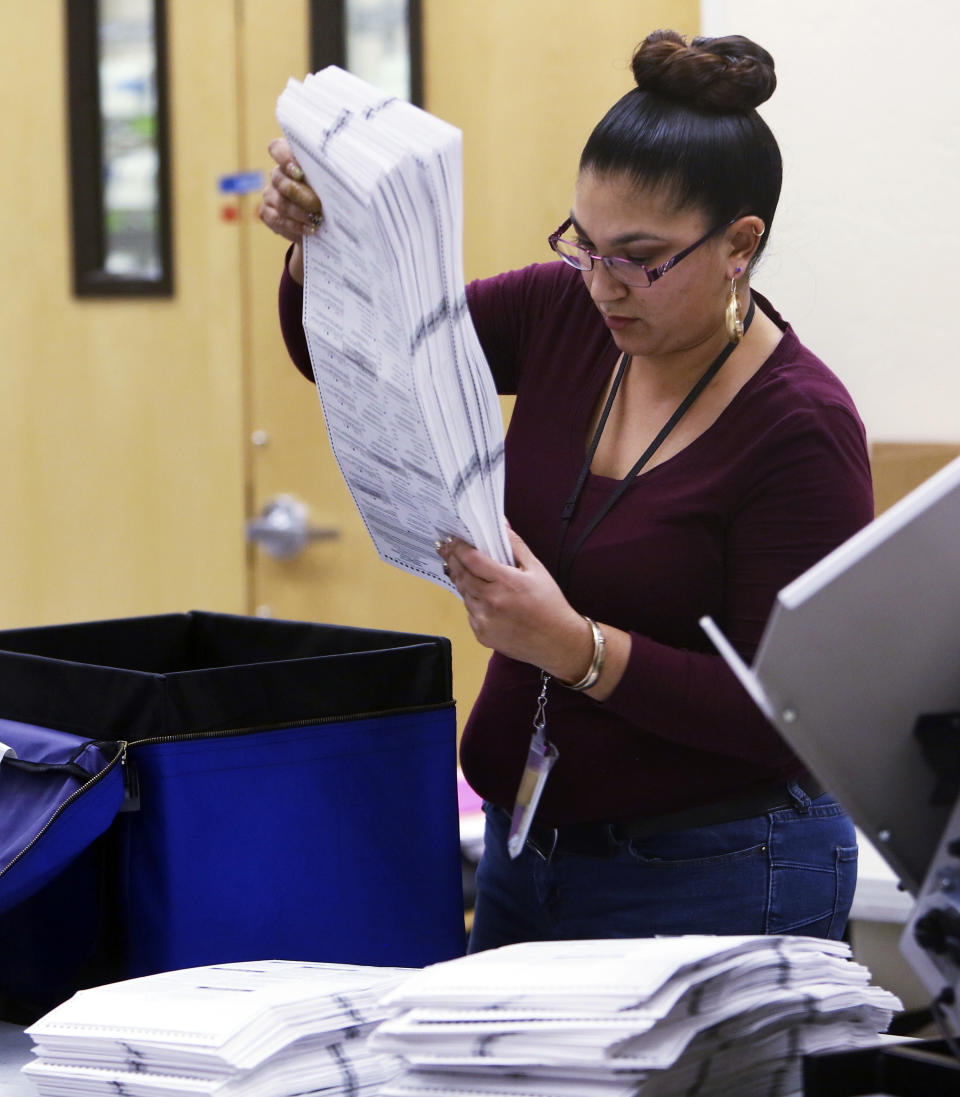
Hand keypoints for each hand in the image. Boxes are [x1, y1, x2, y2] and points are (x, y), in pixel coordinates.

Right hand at [259, 138, 324, 281]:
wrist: (322, 224)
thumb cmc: (331, 198)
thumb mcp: (335, 184)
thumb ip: (334, 175)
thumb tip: (351, 173)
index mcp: (291, 160)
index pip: (277, 149)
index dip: (284, 157)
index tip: (299, 171)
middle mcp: (278, 175)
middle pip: (280, 179)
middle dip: (300, 194)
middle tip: (318, 206)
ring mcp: (270, 194)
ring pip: (280, 202)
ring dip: (300, 213)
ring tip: (316, 221)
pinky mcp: (268, 213)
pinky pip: (277, 219)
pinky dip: (294, 226)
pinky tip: (310, 230)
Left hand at [437, 528, 593, 682]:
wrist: (557, 642)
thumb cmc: (550, 603)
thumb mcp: (537, 569)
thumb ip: (516, 545)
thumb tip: (501, 524)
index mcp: (506, 582)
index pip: (472, 560)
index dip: (459, 547)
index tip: (454, 539)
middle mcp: (491, 601)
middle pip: (461, 575)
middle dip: (453, 560)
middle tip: (448, 550)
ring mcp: (484, 620)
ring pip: (464, 594)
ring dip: (463, 581)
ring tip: (466, 571)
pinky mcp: (482, 635)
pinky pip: (470, 613)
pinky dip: (472, 602)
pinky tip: (483, 598)